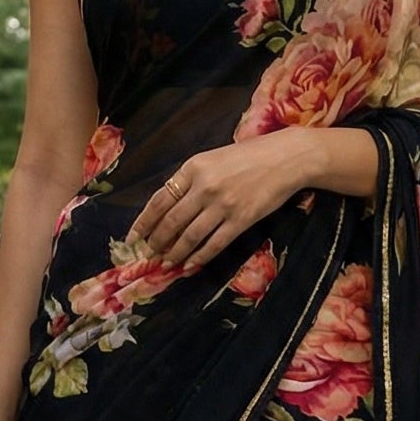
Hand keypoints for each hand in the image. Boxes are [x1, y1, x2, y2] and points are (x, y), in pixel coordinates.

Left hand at [135, 134, 308, 271]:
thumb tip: (168, 208)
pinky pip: (214, 244)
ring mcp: (223, 204)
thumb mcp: (212, 159)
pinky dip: (200, 257)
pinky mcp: (241, 220)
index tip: (134, 236)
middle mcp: (204, 186)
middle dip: (157, 241)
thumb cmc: (248, 156)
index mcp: (192, 167)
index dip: (144, 221)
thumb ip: (190, 180)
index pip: (160, 199)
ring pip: (190, 236)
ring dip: (175, 252)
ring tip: (167, 262)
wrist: (286, 158)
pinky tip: (191, 264)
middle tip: (149, 254)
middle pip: (172, 221)